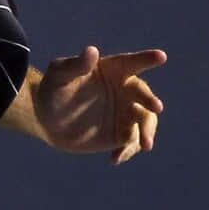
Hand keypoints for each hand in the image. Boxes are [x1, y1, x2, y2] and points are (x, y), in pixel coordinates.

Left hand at [35, 45, 166, 163]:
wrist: (47, 120)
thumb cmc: (53, 90)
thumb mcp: (60, 75)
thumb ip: (76, 65)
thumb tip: (92, 51)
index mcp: (113, 70)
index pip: (132, 63)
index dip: (146, 59)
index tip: (161, 56)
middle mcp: (125, 90)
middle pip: (143, 94)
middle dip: (150, 101)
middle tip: (156, 107)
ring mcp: (126, 112)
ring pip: (144, 120)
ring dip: (146, 132)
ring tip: (145, 145)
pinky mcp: (122, 133)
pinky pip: (132, 142)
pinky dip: (127, 150)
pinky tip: (115, 158)